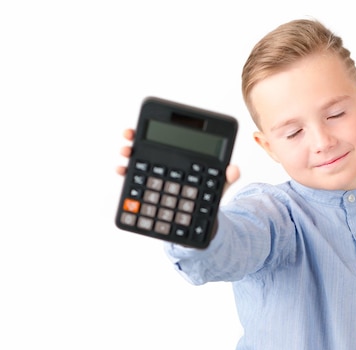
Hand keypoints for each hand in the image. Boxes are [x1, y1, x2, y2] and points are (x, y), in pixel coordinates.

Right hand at [116, 128, 240, 191]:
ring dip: (129, 154)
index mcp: (183, 156)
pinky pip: (134, 181)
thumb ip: (226, 178)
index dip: (160, 127)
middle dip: (137, 137)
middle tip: (130, 136)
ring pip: (138, 160)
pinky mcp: (147, 190)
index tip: (154, 122)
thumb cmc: (207, 198)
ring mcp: (154, 175)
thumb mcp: (219, 187)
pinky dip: (127, 175)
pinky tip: (122, 171)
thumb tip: (233, 169)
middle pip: (149, 145)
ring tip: (125, 153)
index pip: (171, 137)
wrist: (198, 222)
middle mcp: (165, 161)